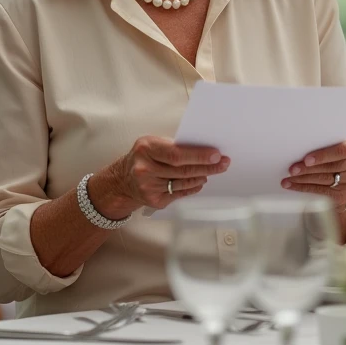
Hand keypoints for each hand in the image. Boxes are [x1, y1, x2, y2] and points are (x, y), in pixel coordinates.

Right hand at [98, 136, 229, 214]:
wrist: (122, 180)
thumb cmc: (143, 157)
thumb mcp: (151, 143)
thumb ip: (172, 145)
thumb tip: (202, 148)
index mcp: (145, 148)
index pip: (176, 154)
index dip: (198, 155)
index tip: (216, 154)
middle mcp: (145, 169)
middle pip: (183, 170)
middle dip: (207, 166)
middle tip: (223, 163)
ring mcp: (148, 187)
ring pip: (183, 182)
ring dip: (202, 176)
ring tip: (212, 171)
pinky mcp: (154, 200)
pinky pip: (180, 194)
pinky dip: (192, 187)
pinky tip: (199, 181)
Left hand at [282, 134, 345, 207]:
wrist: (343, 170)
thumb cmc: (332, 149)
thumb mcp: (332, 140)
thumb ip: (322, 139)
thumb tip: (298, 142)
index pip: (341, 150)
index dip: (323, 155)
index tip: (307, 159)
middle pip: (331, 167)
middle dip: (309, 169)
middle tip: (292, 169)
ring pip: (325, 179)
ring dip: (303, 179)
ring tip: (289, 177)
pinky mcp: (343, 192)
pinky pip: (322, 191)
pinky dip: (304, 188)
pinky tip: (292, 185)